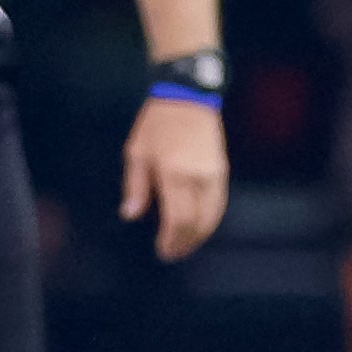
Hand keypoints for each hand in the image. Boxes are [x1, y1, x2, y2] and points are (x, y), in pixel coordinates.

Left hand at [121, 94, 228, 262]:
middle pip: (197, 223)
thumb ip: (135, 187)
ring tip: (184, 244)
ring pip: (212, 217)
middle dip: (185, 243)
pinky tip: (198, 225)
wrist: (188, 98)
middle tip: (172, 253)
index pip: (178, 220)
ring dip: (199, 235)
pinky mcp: (221, 171)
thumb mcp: (137, 153)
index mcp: (174, 174)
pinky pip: (218, 204)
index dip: (171, 240)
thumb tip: (130, 214)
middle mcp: (198, 178)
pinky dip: (209, 220)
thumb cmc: (157, 125)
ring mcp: (213, 175)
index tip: (163, 251)